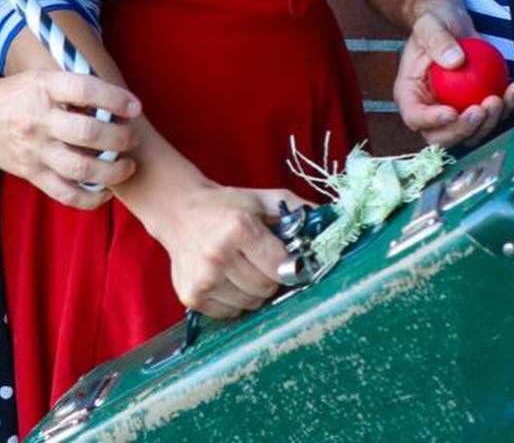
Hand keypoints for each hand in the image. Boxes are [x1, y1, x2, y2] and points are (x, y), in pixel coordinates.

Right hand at [0, 70, 140, 209]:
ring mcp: (35, 151)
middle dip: (119, 137)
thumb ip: (75, 88)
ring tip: (128, 166)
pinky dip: (90, 197)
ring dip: (112, 170)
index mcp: (44, 89)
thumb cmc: (17, 94)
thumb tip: (117, 100)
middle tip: (134, 138)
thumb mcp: (42, 77)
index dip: (114, 98)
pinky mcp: (32, 175)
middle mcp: (40, 120)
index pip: (84, 90)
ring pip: (80, 167)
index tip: (136, 106)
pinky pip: (65, 193)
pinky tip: (107, 191)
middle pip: (87, 133)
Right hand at [159, 184, 303, 318]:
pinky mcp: (191, 297)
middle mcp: (218, 255)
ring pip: (250, 304)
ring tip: (243, 268)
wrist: (179, 212)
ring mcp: (203, 279)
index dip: (290, 265)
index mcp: (239, 228)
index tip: (290, 260)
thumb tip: (334, 221)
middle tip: (262, 261)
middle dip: (272, 277)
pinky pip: (230, 313)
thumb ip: (298, 210)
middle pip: (266, 288)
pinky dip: (236, 300)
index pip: (280, 266)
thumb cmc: (228, 206)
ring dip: (254, 291)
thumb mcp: (264, 200)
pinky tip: (227, 279)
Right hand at [394, 13, 513, 147]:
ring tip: (499, 98)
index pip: (415, 117)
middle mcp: (430, 109)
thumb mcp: (431, 24)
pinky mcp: (475, 106)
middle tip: (480, 109)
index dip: (432, 121)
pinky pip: (492, 116)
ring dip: (488, 123)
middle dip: (464, 130)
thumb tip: (456, 61)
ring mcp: (454, 111)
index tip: (452, 112)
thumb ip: (438, 41)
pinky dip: (506, 107)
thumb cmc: (435, 22)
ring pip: (471, 133)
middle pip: (443, 136)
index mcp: (410, 94)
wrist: (451, 23)